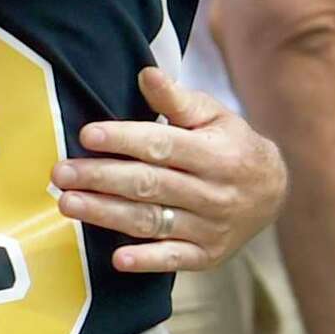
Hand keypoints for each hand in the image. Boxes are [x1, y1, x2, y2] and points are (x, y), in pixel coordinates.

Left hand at [50, 66, 285, 271]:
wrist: (273, 192)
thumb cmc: (230, 144)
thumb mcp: (212, 115)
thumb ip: (176, 99)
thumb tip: (146, 73)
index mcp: (214, 154)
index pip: (162, 146)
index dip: (123, 140)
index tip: (87, 134)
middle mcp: (212, 193)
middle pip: (149, 185)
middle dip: (101, 178)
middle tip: (60, 173)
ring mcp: (209, 227)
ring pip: (152, 220)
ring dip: (107, 215)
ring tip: (68, 204)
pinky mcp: (205, 256)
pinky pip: (174, 259)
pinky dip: (146, 260)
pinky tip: (116, 259)